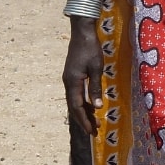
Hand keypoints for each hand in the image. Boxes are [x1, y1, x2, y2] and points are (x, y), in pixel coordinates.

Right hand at [63, 17, 103, 134]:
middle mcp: (68, 83)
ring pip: (74, 100)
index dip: (84, 120)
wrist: (82, 33)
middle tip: (93, 131)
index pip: (77, 107)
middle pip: (74, 106)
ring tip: (94, 121)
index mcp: (72, 82)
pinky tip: (91, 105)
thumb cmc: (90, 49)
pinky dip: (83, 102)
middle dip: (83, 119)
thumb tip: (97, 107)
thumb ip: (96, 88)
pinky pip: (76, 93)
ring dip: (83, 111)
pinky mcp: (72, 75)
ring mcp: (68, 79)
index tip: (91, 131)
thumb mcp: (96, 68)